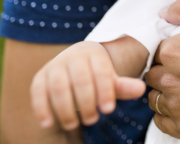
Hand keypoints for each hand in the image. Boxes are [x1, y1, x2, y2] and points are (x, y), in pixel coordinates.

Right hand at [30, 41, 145, 129]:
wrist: (71, 66)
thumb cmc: (95, 77)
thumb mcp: (110, 80)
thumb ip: (122, 86)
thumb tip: (141, 90)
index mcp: (94, 55)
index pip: (101, 72)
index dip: (105, 91)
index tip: (108, 110)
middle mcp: (73, 57)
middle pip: (80, 79)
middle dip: (87, 102)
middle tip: (92, 120)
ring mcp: (54, 67)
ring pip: (58, 87)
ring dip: (66, 108)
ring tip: (74, 124)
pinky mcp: (39, 78)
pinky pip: (38, 93)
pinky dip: (42, 108)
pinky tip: (48, 123)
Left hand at [145, 0, 179, 142]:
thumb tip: (165, 13)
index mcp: (175, 51)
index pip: (156, 50)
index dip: (172, 49)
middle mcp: (172, 81)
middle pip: (154, 74)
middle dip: (168, 70)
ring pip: (157, 98)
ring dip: (168, 92)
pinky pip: (164, 122)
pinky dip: (172, 114)